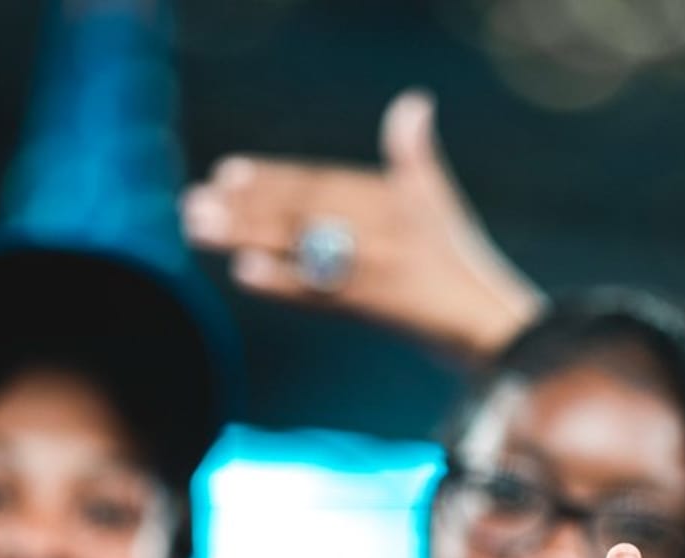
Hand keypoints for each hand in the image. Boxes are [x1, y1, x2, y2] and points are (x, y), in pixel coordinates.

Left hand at [182, 89, 542, 361]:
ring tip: (199, 230)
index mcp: (391, 202)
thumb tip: (414, 103)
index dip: (272, 179)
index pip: (320, 185)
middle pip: (301, 213)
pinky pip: (323, 294)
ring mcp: (376, 270)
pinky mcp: (377, 309)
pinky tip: (244, 273)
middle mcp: (380, 231)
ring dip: (247, 238)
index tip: (227, 172)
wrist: (492, 327)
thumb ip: (416, 155)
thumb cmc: (465, 266)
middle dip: (244, 208)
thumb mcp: (442, 203)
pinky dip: (284, 284)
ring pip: (301, 248)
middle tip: (193, 205)